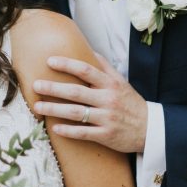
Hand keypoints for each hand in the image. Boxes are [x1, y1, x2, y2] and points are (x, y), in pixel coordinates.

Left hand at [33, 53, 147, 153]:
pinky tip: (55, 128)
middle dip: (54, 88)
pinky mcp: (106, 136)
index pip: (86, 70)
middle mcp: (108, 99)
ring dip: (55, 109)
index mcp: (110, 84)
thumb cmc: (131, 102)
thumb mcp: (121, 81)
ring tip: (38, 106)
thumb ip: (105, 66)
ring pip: (77, 112)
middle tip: (36, 85)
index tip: (50, 61)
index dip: (67, 64)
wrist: (150, 128)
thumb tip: (89, 50)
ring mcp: (106, 118)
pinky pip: (84, 133)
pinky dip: (69, 130)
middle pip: (77, 91)